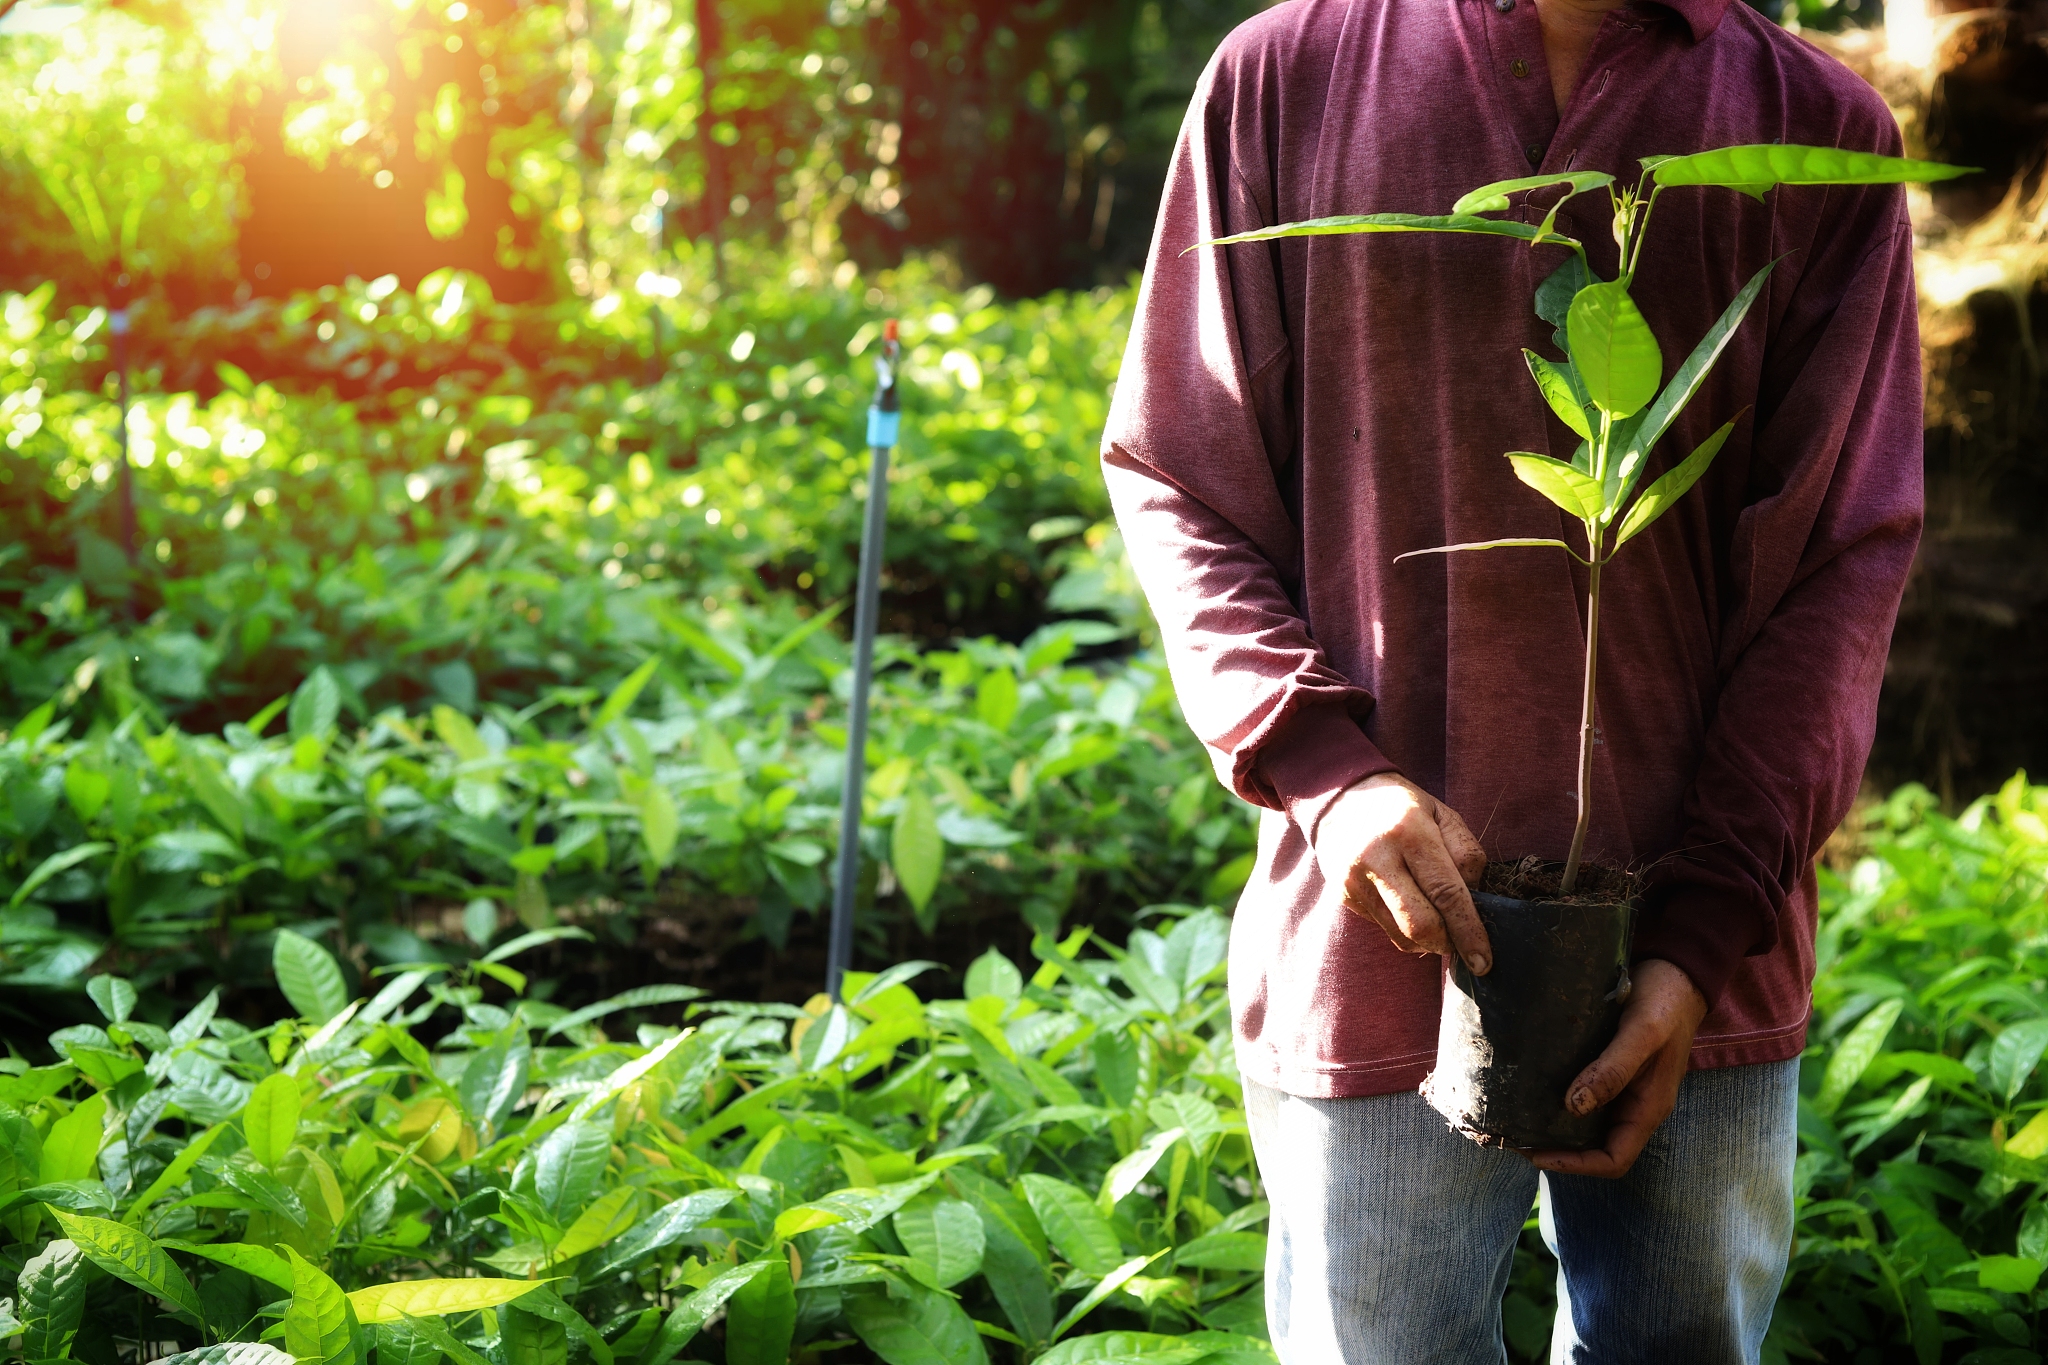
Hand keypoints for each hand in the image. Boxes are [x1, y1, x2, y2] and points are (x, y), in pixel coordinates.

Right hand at [1315, 772, 1490, 973]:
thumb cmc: (1402, 806)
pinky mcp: (1344, 895)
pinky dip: (1405, 929)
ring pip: (1401, 935)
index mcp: (1410, 832)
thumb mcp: (1443, 814)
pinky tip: (1409, 906)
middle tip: (1463, 944)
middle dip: (1448, 943)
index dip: (1469, 931)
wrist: (1340, 796)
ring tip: (1438, 923)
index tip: (1484, 960)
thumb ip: (1466, 854)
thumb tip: (1475, 900)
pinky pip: (1384, 928)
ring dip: (1428, 941)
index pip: (1446, 893)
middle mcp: (1378, 858)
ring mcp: (1355, 880)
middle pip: (1421, 924)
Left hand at [1526, 958, 1707, 1178]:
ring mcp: (1623, 1089)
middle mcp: (1634, 1105)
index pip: (1614, 1159)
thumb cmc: (1664, 1002)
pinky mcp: (1609, 1069)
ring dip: (1554, 1128)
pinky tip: (1529, 1089)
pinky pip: (1583, 1096)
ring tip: (1515, 1118)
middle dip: (1557, 1150)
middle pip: (1595, 1147)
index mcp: (1648, 1108)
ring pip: (1586, 1124)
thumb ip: (1613, 1069)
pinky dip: (1557, 1100)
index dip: (1577, 1165)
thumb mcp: (1642, 1033)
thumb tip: (1574, 1106)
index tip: (1536, 1155)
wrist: (1675, 972)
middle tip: (1513, 1138)